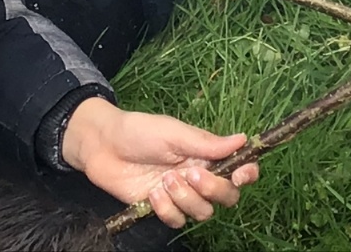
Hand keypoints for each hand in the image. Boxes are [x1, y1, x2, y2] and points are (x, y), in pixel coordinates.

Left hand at [60, 97, 257, 227]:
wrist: (103, 145)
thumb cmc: (140, 131)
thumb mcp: (174, 132)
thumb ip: (207, 143)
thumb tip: (243, 139)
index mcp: (206, 154)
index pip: (238, 169)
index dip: (246, 174)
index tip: (241, 174)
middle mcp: (198, 176)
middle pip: (226, 196)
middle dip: (213, 189)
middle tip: (191, 174)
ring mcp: (181, 194)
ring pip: (202, 212)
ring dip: (186, 198)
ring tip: (165, 180)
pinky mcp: (161, 208)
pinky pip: (177, 220)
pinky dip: (166, 209)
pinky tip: (152, 193)